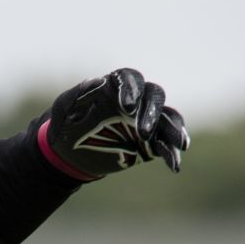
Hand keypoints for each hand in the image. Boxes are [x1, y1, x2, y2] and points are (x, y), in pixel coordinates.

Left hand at [38, 68, 189, 181]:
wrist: (68, 152)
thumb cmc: (65, 124)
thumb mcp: (66, 108)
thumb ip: (81, 94)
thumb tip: (99, 81)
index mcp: (114, 86)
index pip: (131, 78)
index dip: (131, 90)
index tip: (125, 108)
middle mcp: (135, 99)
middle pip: (154, 96)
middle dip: (151, 113)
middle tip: (142, 133)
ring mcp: (144, 120)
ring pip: (167, 118)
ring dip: (173, 130)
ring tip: (179, 145)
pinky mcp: (150, 141)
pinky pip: (166, 143)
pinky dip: (171, 152)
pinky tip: (173, 165)